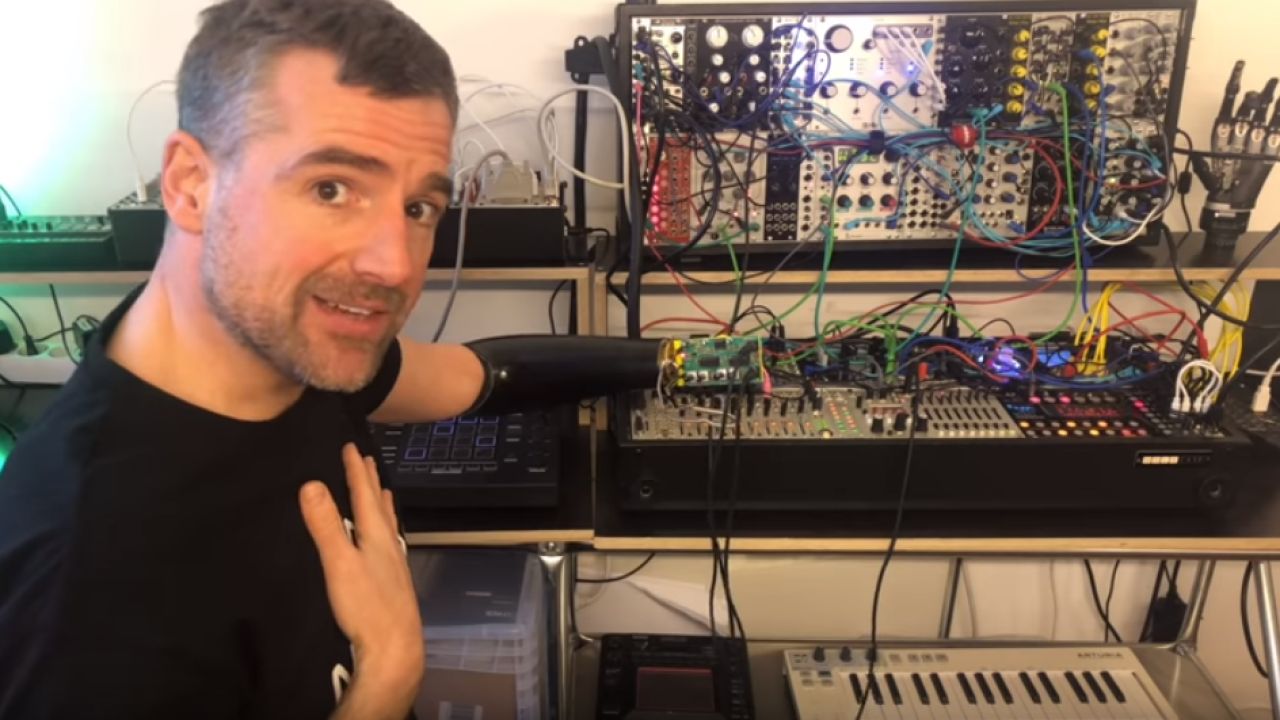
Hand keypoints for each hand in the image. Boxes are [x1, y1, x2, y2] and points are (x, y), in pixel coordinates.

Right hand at [300, 443, 422, 718]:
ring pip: (389, 525)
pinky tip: (388, 542)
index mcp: (376, 536)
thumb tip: (311, 484)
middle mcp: (390, 545)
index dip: (356, 471)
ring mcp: (394, 565)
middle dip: (372, 482)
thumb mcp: (339, 563)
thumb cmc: (366, 606)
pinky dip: (386, 530)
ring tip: (384, 491)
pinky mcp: (394, 583)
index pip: (364, 495)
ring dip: (383, 505)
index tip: (351, 446)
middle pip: (380, 506)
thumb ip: (325, 526)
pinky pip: (390, 544)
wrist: (395, 649)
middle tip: (370, 459)